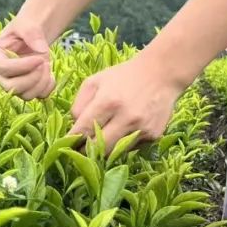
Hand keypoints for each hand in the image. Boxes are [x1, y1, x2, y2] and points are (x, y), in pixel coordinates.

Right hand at [0, 18, 54, 99]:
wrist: (34, 35)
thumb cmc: (25, 28)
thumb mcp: (26, 25)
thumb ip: (32, 34)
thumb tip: (41, 51)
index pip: (2, 68)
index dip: (22, 66)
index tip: (39, 57)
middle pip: (11, 87)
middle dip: (32, 77)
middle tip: (44, 62)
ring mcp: (12, 83)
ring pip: (26, 95)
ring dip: (41, 82)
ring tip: (48, 64)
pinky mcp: (26, 89)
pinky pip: (38, 96)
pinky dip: (48, 87)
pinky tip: (50, 74)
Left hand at [68, 56, 182, 153]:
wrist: (161, 74)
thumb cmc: (122, 77)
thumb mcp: (94, 82)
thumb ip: (79, 104)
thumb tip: (74, 127)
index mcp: (107, 102)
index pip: (83, 130)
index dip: (72, 140)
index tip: (66, 144)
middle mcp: (126, 118)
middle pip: (99, 147)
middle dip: (86, 151)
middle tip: (80, 149)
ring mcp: (142, 128)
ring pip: (115, 151)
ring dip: (104, 149)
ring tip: (99, 141)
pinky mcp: (154, 135)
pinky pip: (131, 148)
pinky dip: (122, 144)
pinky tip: (122, 131)